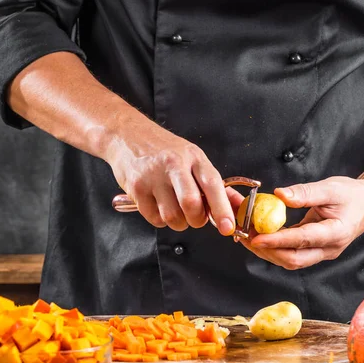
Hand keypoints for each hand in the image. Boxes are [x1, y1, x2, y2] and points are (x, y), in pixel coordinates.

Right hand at [105, 119, 234, 234]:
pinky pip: (154, 218)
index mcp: (194, 157)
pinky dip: (160, 220)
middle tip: (195, 217)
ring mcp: (153, 176)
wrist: (128, 135)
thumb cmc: (165, 150)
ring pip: (172, 216)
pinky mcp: (136, 188)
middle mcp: (174, 164)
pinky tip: (159, 206)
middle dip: (197, 220)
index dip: (222, 209)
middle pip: (191, 204)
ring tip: (176, 210)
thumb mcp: (192, 158)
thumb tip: (235, 208)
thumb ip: (212, 184)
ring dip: (178, 222)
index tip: (227, 227)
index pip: (212, 185)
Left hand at [232, 177, 363, 269]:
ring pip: (290, 260)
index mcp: (336, 233)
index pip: (302, 240)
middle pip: (293, 259)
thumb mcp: (330, 188)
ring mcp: (322, 253)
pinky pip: (292, 254)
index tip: (256, 238)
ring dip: (268, 251)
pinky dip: (274, 247)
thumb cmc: (352, 195)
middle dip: (267, 251)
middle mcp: (329, 249)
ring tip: (247, 235)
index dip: (277, 241)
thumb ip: (305, 193)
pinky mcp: (315, 251)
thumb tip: (278, 195)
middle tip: (245, 236)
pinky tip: (260, 236)